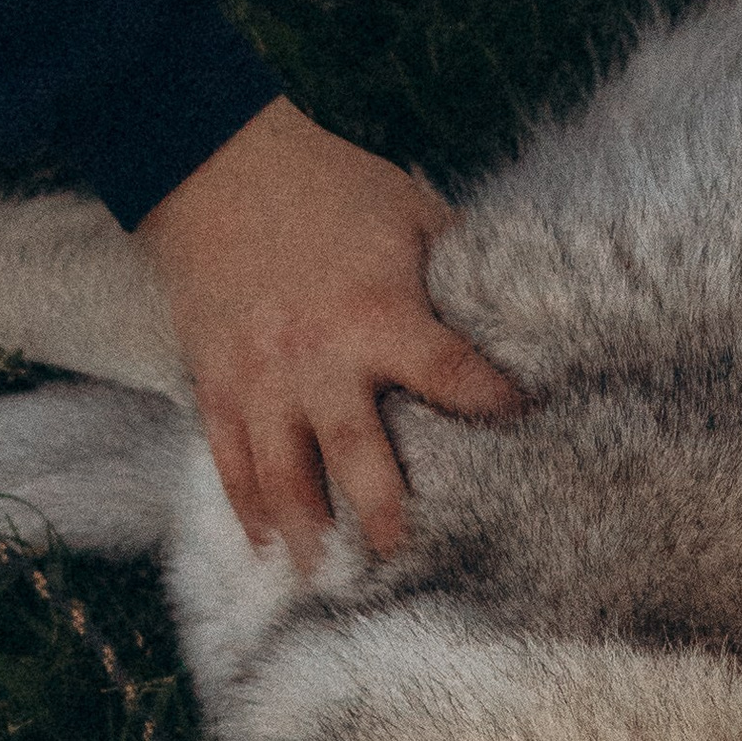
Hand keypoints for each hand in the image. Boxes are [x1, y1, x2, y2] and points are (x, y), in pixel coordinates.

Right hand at [133, 95, 522, 565]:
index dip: (493, 405)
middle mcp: (319, 359)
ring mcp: (262, 379)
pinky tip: (267, 541)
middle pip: (358, 459)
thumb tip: (513, 304)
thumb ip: (454, 264)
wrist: (215, 166)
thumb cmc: (326, 185)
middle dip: (385, 515)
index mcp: (379, 314)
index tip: (526, 430)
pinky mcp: (217, 384)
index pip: (452, 375)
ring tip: (328, 574)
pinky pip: (230, 460)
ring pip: (284, 477)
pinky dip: (247, 505)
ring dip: (309, 531)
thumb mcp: (407, 210)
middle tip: (404, 555)